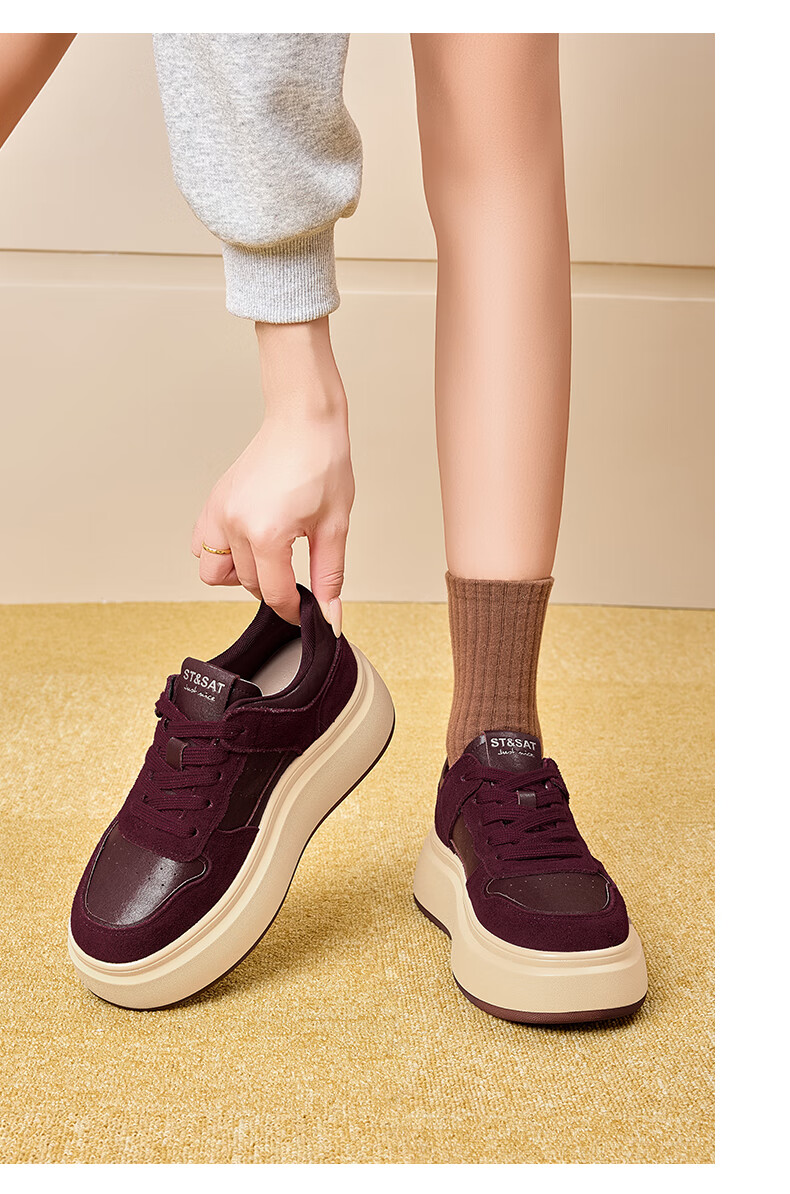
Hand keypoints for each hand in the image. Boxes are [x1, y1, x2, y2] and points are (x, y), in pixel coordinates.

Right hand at [192, 319, 353, 630]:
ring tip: (269, 558)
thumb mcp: (334, 526)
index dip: (295, 611)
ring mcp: (218, 513)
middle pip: (248, 585)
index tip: (308, 614)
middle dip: (275, 589)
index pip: (275, 594)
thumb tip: (330, 614)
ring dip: (241, 575)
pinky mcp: (213, 502)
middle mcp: (234, 525)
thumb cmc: (322, 462)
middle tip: (299, 575)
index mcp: (266, 534)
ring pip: (215, 571)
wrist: (303, 421)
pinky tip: (247, 542)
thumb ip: (329, 575)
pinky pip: (202, 545)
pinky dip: (221, 553)